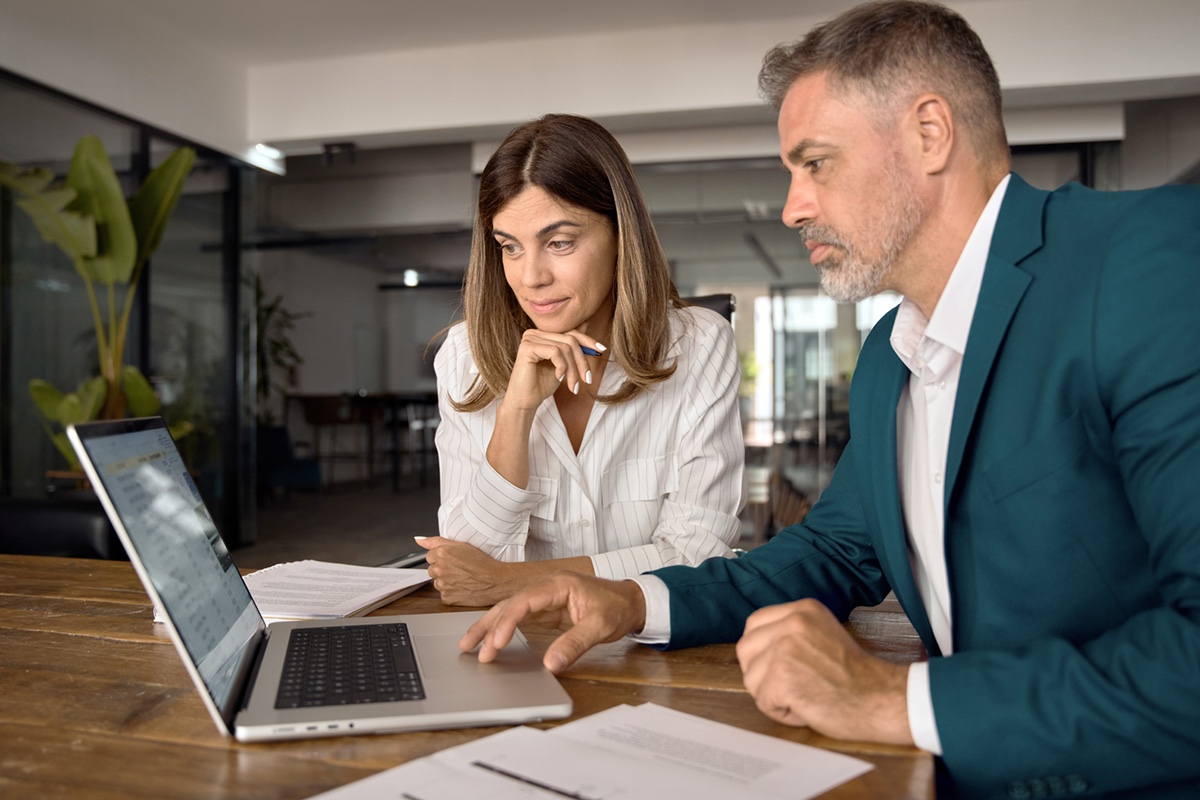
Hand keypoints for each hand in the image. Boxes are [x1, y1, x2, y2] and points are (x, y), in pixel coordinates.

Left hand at [416, 537, 513, 605]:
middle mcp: (439, 569)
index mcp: (441, 554)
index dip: (443, 557)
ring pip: (437, 583)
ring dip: (446, 581)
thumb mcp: (461, 544)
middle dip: (442, 569)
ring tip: (463, 578)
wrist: (496, 580)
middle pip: (432, 570)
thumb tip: (419, 539)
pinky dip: (451, 593)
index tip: (453, 560)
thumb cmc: (482, 562)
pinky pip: (444, 595)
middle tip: (459, 569)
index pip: (430, 556)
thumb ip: (436, 541)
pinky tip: (463, 587)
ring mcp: (442, 585)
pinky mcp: (447, 598)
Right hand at [460, 573, 646, 673]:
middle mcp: (546, 588)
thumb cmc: (617, 608)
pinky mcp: (545, 609)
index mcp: (558, 585)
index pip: (524, 601)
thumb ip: (575, 644)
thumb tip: (549, 665)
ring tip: (468, 645)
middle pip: (509, 604)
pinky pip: (518, 617)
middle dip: (488, 626)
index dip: (507, 621)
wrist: (631, 602)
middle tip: (471, 648)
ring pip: (509, 609)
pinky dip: (502, 629)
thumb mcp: (600, 627)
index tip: (496, 643)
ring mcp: (544, 598)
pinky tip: (490, 641)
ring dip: (489, 626)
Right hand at [504, 328, 603, 410]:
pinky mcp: (527, 347)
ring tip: (573, 385)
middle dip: (582, 361)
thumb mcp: (563, 364)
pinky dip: (562, 366)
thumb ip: (571, 345)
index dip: (588, 341)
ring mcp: (529, 338)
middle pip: (570, 340)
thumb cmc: (542, 384)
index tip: (602, 350)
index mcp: (542, 334)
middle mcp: (534, 333)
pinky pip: (555, 352)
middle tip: (587, 379)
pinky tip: (559, 377)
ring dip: (573, 369)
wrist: (525, 402)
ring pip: (564, 347)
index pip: (570, 332)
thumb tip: (586, 322)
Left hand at [736, 598, 912, 744]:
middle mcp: (792, 622)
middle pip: (746, 649)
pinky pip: (762, 701)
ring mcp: (785, 648)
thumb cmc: (856, 677)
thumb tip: (758, 644)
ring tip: (803, 696)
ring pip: (751, 677)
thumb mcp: (823, 635)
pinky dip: (781, 712)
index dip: (760, 651)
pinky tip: (806, 707)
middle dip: (761, 674)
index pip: (754, 625)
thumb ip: (792, 632)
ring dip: (772, 695)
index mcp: (802, 610)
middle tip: (790, 685)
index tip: (779, 666)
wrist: (882, 698)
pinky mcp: (782, 676)